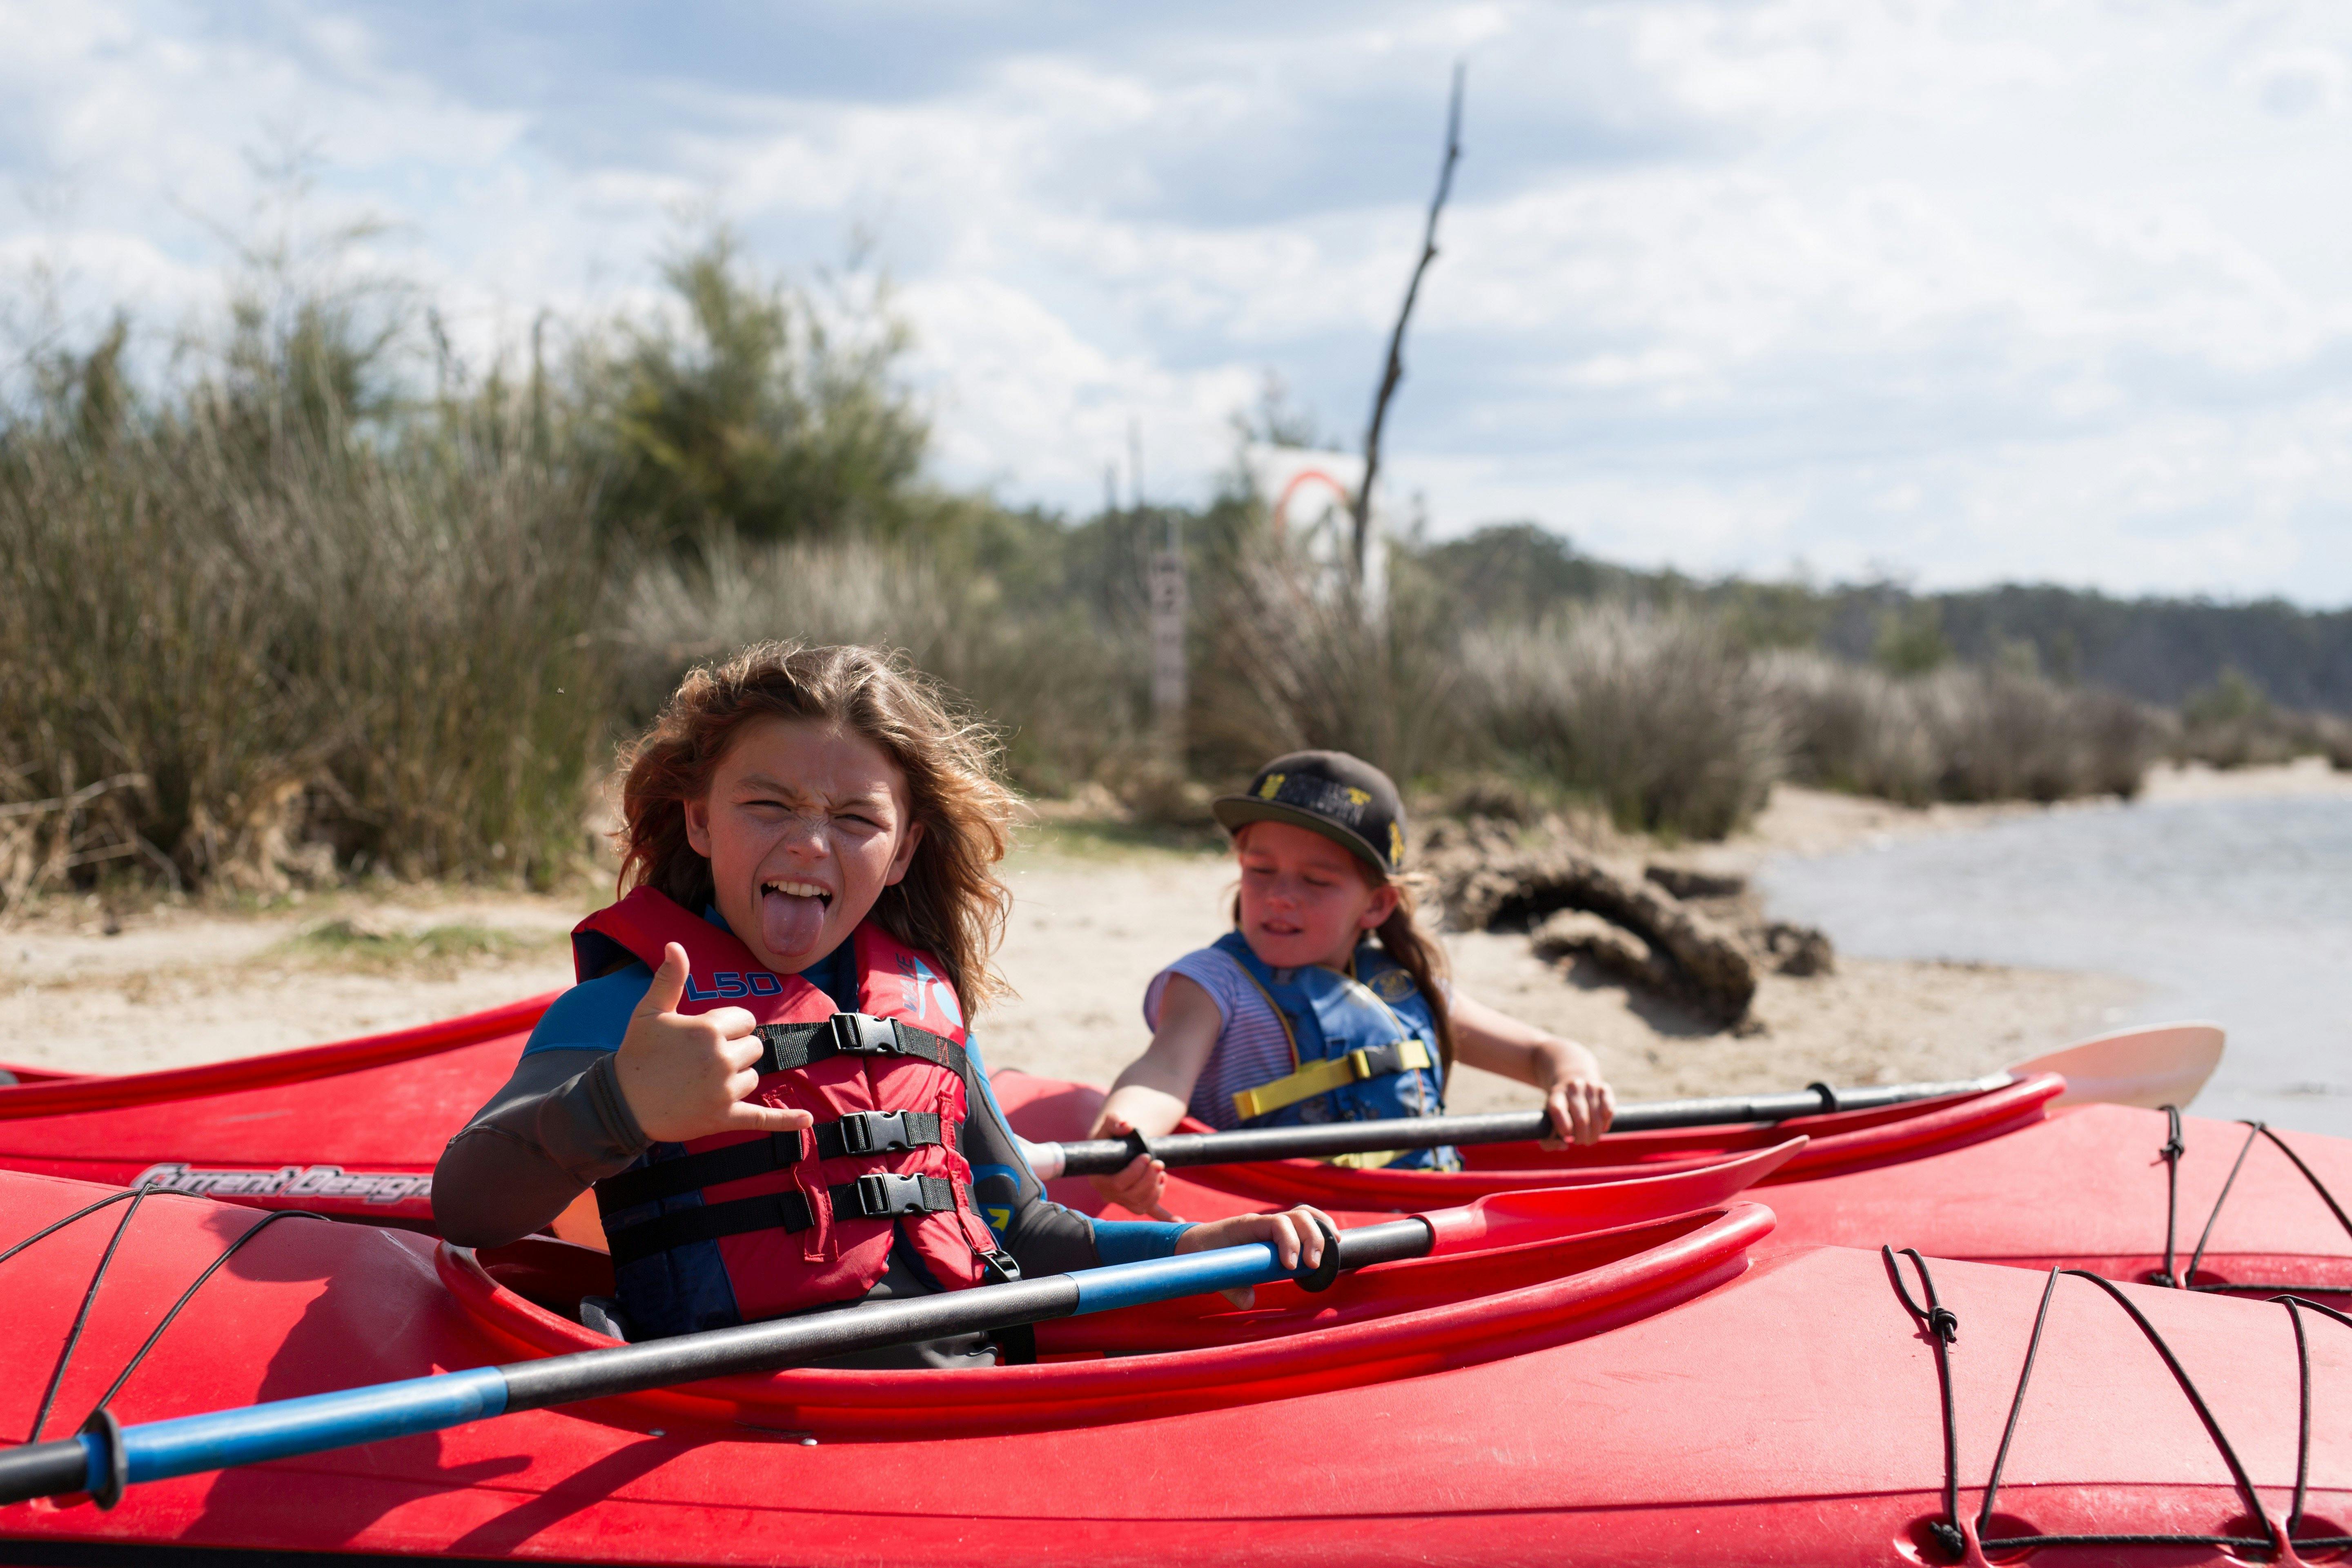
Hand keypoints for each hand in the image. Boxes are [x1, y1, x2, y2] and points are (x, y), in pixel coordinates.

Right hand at [613, 943, 816, 1144]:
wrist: (620, 1103)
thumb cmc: (636, 1054)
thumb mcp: (650, 1011)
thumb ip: (670, 978)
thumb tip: (675, 945)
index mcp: (708, 1029)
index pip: (745, 1019)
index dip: (729, 1026)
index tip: (706, 1034)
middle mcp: (721, 1059)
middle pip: (754, 1047)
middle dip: (736, 1050)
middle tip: (702, 1060)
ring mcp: (724, 1091)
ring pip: (753, 1077)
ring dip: (738, 1077)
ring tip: (703, 1081)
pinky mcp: (724, 1118)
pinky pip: (762, 1119)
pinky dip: (786, 1120)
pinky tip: (806, 1120)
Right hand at [1084, 1114, 1174, 1220]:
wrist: (1116, 1144)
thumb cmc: (1111, 1135)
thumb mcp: (1110, 1124)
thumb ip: (1115, 1122)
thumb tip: (1126, 1126)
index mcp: (1098, 1179)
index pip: (1117, 1185)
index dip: (1134, 1173)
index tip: (1146, 1157)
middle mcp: (1109, 1194)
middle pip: (1132, 1196)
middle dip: (1149, 1180)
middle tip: (1159, 1163)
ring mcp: (1123, 1200)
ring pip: (1142, 1205)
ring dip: (1156, 1190)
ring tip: (1162, 1174)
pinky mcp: (1137, 1200)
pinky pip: (1150, 1211)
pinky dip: (1165, 1217)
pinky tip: (1179, 1220)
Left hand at [1173, 1205, 1334, 1307]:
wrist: (1193, 1243)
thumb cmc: (1201, 1255)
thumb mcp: (1208, 1271)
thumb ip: (1229, 1286)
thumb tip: (1250, 1302)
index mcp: (1246, 1226)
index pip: (1276, 1223)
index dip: (1289, 1241)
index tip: (1291, 1266)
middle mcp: (1262, 1221)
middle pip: (1297, 1215)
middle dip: (1311, 1238)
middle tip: (1312, 1266)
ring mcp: (1271, 1225)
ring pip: (1303, 1215)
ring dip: (1321, 1229)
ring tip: (1334, 1248)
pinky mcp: (1277, 1234)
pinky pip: (1302, 1223)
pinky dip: (1320, 1228)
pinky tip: (1332, 1242)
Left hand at [1539, 1047, 1614, 1147]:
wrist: (1573, 1078)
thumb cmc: (1561, 1109)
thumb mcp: (1548, 1120)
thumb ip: (1548, 1141)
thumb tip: (1564, 1146)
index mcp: (1555, 1095)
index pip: (1557, 1110)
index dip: (1563, 1127)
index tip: (1567, 1137)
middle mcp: (1572, 1087)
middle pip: (1581, 1119)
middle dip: (1582, 1137)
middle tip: (1581, 1142)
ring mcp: (1589, 1086)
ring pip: (1596, 1118)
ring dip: (1595, 1134)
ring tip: (1590, 1138)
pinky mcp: (1604, 1088)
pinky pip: (1609, 1109)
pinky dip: (1606, 1123)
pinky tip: (1602, 1127)